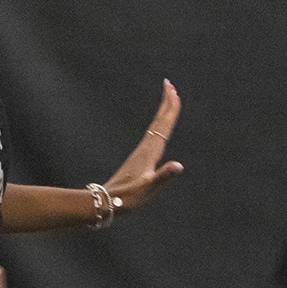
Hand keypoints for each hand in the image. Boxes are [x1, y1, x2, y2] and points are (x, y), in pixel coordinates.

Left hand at [102, 80, 184, 213]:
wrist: (106, 202)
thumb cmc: (129, 198)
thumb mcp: (149, 189)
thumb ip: (163, 177)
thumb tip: (179, 166)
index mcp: (150, 151)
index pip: (163, 125)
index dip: (170, 108)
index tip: (174, 91)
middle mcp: (146, 148)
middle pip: (158, 121)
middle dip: (166, 103)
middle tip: (169, 85)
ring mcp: (141, 153)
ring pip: (154, 127)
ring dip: (162, 113)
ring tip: (168, 101)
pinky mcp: (139, 160)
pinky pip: (152, 136)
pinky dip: (157, 128)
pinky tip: (157, 131)